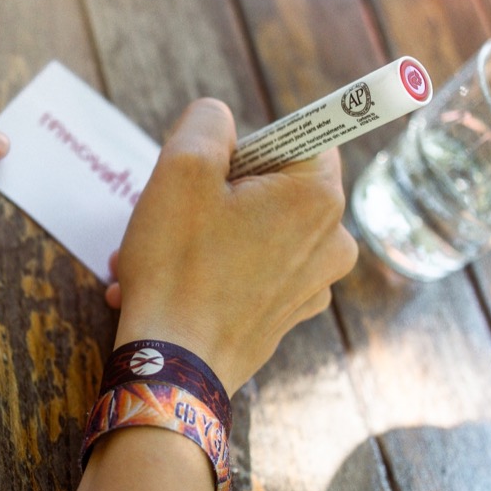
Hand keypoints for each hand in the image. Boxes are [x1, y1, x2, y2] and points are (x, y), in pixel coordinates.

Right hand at [107, 98, 356, 392]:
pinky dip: (214, 268)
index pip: (300, 133)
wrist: (174, 369)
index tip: (213, 170)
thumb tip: (220, 121)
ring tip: (157, 256)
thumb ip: (207, 122)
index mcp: (319, 196)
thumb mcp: (180, 168)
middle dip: (217, 191)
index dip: (246, 143)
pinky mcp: (288, 315)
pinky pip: (252, 269)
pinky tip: (173, 284)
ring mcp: (314, 283)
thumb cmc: (178, 266)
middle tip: (174, 214)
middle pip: (273, 183)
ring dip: (205, 232)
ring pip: (255, 228)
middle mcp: (333, 239)